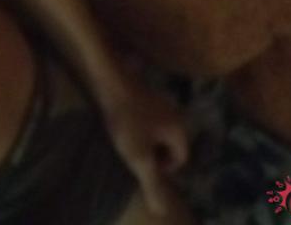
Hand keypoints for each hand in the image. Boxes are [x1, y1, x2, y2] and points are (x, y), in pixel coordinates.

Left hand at [100, 76, 189, 217]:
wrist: (110, 80)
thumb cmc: (127, 120)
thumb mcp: (138, 157)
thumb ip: (152, 183)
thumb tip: (162, 211)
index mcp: (179, 130)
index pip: (181, 159)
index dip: (162, 167)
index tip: (142, 164)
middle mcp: (175, 114)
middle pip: (169, 144)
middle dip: (153, 153)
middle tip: (132, 153)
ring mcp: (160, 101)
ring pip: (156, 131)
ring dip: (143, 139)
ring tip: (124, 139)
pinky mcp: (144, 93)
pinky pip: (145, 117)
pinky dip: (136, 124)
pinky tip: (119, 122)